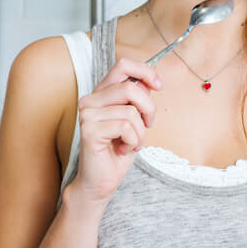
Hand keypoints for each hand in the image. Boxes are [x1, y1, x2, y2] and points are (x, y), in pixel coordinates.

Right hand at [63, 57, 161, 206]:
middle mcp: (91, 99)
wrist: (101, 181)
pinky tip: (123, 150)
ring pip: (131, 111)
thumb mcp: (135, 122)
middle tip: (148, 126)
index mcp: (102, 94)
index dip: (145, 71)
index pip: (123, 65)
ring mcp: (88, 114)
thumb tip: (149, 83)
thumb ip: (138, 101)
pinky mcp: (89, 130)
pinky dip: (133, 141)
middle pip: (131, 87)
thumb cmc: (117, 152)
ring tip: (132, 144)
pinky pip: (125, 127)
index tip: (158, 86)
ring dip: (140, 132)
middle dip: (148, 109)